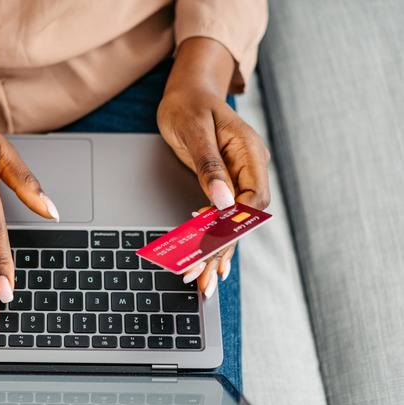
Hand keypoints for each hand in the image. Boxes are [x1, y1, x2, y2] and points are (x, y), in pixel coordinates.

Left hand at [157, 38, 270, 295]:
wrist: (186, 91)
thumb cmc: (188, 104)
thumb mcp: (193, 130)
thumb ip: (209, 165)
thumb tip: (222, 201)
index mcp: (249, 153)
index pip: (252, 199)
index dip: (233, 224)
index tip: (211, 244)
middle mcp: (250, 167)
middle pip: (244, 217)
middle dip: (224, 248)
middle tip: (202, 276)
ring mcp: (240, 177)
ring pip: (234, 222)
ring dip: (218, 251)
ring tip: (202, 280)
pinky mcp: (225, 183)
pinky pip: (223, 216)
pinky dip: (214, 240)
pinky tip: (210, 264)